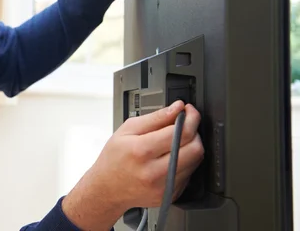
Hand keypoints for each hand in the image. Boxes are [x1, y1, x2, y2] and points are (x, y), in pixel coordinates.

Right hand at [62, 100, 203, 229]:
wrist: (107, 188)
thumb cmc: (114, 158)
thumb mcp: (127, 129)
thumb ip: (155, 117)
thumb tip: (177, 108)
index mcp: (141, 151)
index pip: (180, 132)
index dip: (191, 118)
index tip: (189, 111)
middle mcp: (154, 171)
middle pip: (195, 148)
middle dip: (195, 131)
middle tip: (186, 124)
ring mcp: (163, 186)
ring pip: (196, 161)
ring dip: (191, 146)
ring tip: (176, 141)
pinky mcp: (170, 195)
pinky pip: (189, 173)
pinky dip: (185, 161)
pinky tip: (171, 158)